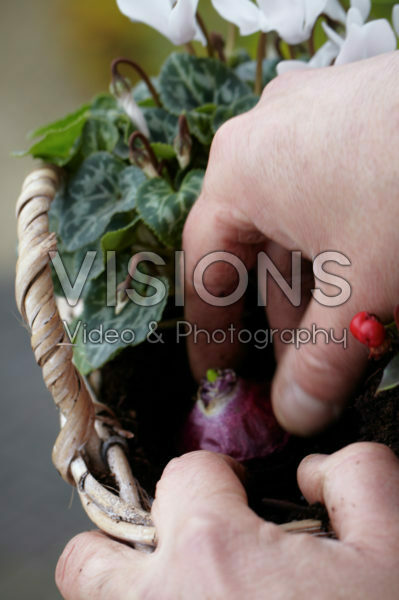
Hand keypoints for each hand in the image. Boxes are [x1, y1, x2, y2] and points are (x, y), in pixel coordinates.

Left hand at [56, 443, 398, 599]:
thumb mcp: (393, 552)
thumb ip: (358, 478)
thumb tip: (313, 474)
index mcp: (214, 554)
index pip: (183, 474)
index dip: (219, 475)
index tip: (238, 494)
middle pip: (89, 553)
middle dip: (128, 537)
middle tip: (176, 546)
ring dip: (124, 588)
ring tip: (185, 589)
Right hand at [183, 51, 398, 434]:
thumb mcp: (362, 288)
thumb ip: (321, 361)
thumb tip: (297, 418)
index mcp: (238, 171)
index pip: (205, 268)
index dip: (208, 330)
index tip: (215, 374)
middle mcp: (261, 135)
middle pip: (252, 247)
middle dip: (277, 317)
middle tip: (293, 371)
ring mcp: (307, 114)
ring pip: (291, 222)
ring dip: (310, 285)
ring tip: (333, 337)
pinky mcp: (349, 111)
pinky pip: (323, 193)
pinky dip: (335, 244)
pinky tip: (360, 278)